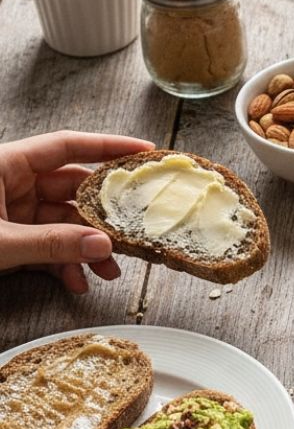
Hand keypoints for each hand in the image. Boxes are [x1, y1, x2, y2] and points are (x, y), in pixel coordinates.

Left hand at [0, 130, 153, 292]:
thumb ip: (51, 244)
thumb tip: (103, 245)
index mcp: (5, 165)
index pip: (68, 146)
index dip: (109, 146)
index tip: (145, 152)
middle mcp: (10, 183)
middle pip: (72, 189)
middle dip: (103, 216)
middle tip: (133, 231)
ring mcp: (9, 211)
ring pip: (63, 222)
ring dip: (87, 248)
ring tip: (108, 272)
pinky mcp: (6, 237)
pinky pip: (46, 245)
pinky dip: (63, 263)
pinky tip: (76, 282)